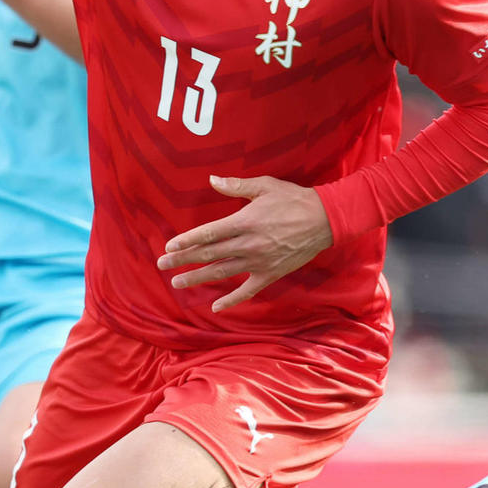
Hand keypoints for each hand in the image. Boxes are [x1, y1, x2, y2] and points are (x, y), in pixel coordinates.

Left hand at [157, 175, 334, 312]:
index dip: (186, 241)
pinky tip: (216, 307)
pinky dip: (231, 300)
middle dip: (183, 260)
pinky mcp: (270, 274)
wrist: (325, 220)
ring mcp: (258, 262)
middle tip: (162, 265)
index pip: (208, 234)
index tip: (169, 247)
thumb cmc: (294, 199)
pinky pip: (247, 291)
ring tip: (177, 283)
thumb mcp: (265, 186)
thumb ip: (236, 186)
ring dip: (198, 278)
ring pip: (222, 273)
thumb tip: (212, 180)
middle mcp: (248, 244)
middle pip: (209, 254)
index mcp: (244, 221)